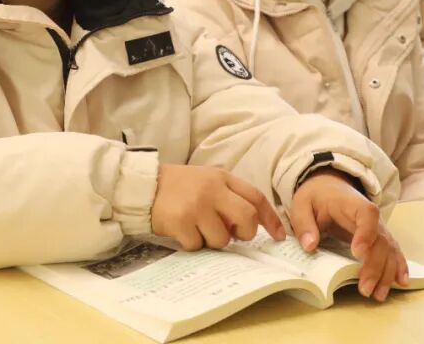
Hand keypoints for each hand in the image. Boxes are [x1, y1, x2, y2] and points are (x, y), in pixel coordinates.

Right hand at [151, 164, 284, 250]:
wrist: (143, 186)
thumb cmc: (178, 186)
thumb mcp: (206, 181)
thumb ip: (228, 196)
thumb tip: (250, 224)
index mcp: (221, 178)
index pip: (255, 197)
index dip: (270, 218)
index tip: (279, 236)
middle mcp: (212, 190)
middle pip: (246, 218)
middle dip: (244, 233)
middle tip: (232, 234)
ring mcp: (196, 206)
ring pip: (222, 238)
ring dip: (213, 240)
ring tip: (198, 228)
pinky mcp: (181, 221)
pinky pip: (198, 245)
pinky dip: (192, 243)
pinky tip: (182, 231)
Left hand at [290, 169, 407, 301]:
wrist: (330, 187)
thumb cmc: (317, 197)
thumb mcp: (302, 205)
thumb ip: (304, 224)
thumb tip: (310, 246)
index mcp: (352, 204)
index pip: (367, 215)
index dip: (366, 233)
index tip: (357, 253)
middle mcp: (372, 217)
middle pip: (381, 240)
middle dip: (374, 266)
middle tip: (364, 288)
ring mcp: (379, 228)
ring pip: (389, 250)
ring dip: (386, 273)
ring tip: (378, 295)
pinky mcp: (380, 238)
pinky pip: (393, 252)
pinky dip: (399, 267)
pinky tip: (401, 282)